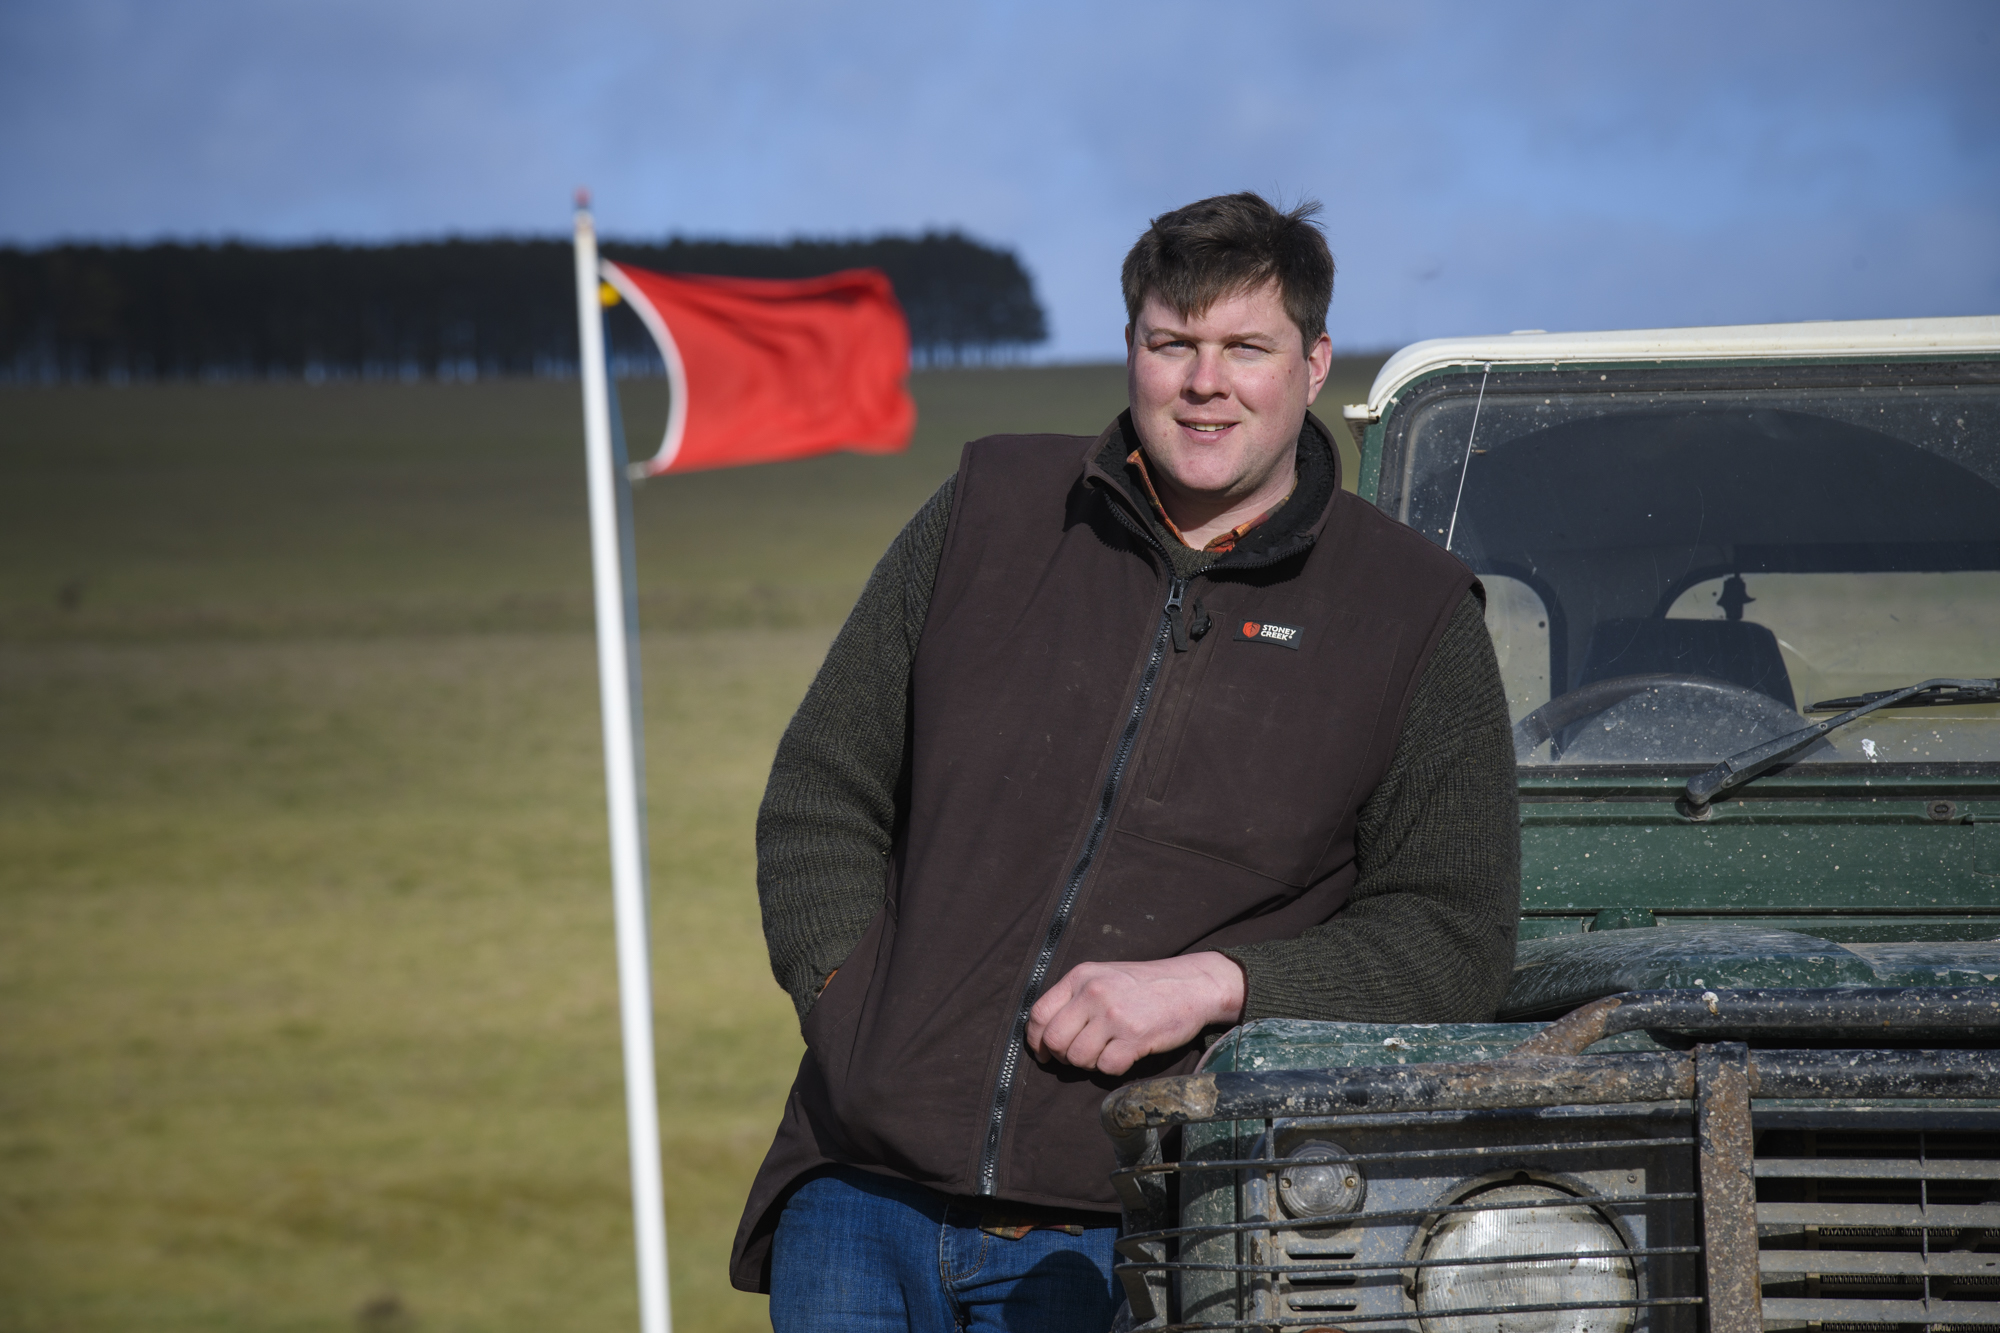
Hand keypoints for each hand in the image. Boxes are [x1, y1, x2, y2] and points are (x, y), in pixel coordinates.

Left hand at [1025, 953, 1245, 1075]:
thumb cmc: (1143, 986)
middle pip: (1054, 1040)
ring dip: (1089, 1063)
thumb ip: (1074, 999)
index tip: (1044, 1053)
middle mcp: (1093, 993)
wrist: (1191, 985)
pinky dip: (1112, 1068)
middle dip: (1062, 1056)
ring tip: (1106, 1052)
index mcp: (1080, 977)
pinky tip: (1124, 1055)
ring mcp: (1114, 1015)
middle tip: (1079, 1056)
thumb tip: (1044, 1035)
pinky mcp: (1134, 1037)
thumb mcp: (1103, 977)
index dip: (1036, 1040)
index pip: (1038, 1014)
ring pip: (1078, 1058)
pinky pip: (1106, 1067)